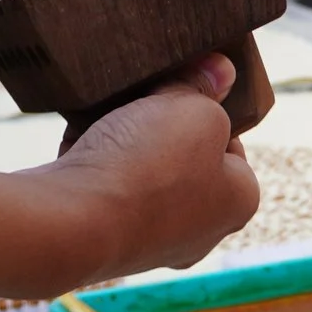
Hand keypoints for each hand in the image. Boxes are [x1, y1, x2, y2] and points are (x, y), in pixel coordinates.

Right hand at [0, 54, 260, 297]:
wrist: (73, 222)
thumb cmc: (152, 168)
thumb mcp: (194, 109)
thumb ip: (206, 87)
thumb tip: (220, 69)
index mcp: (238, 203)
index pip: (231, 147)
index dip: (207, 112)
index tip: (182, 91)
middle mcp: (200, 232)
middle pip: (183, 162)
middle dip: (160, 130)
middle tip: (141, 101)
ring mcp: (147, 242)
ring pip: (137, 176)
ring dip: (121, 144)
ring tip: (105, 115)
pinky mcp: (98, 240)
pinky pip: (99, 190)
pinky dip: (89, 163)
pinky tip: (77, 139)